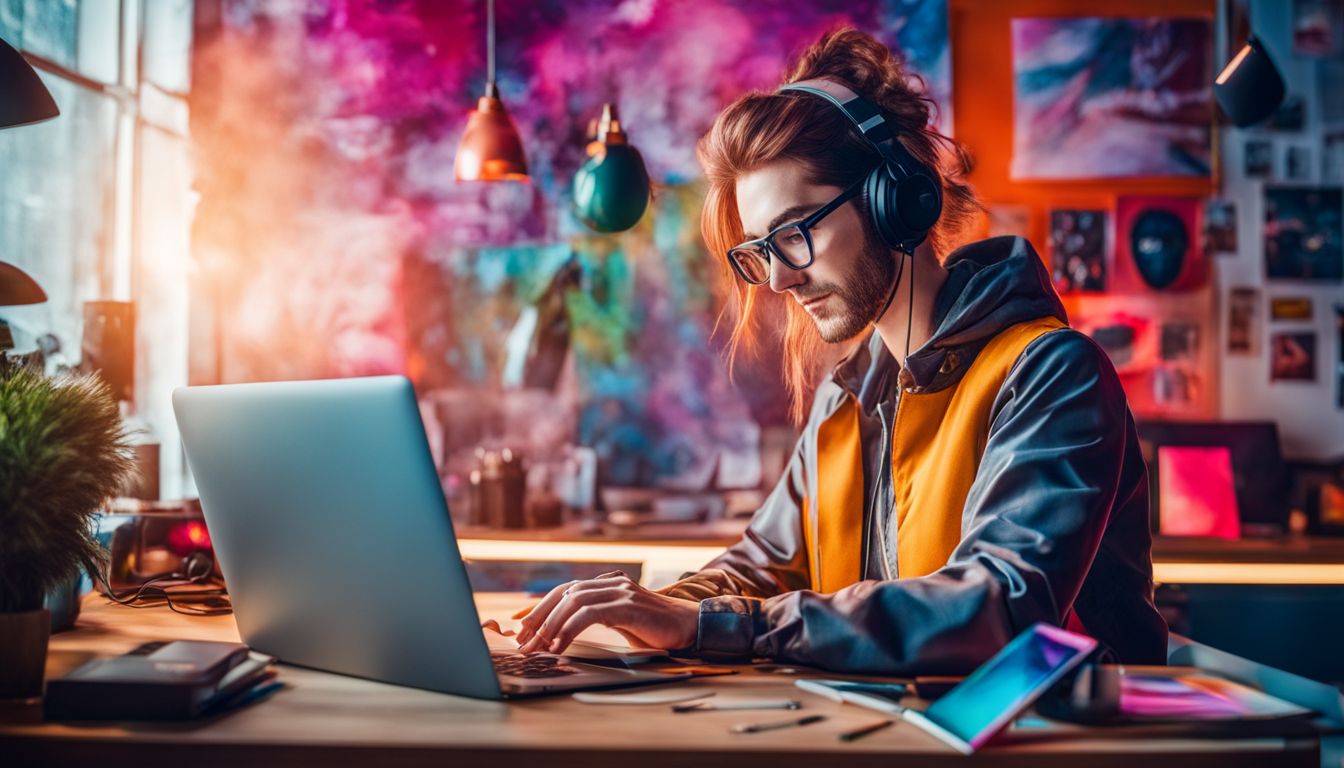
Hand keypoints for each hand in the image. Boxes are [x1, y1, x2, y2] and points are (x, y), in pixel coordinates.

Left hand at [515, 571, 698, 654]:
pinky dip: (568, 629)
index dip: (540, 606)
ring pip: (572, 601)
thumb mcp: (622, 622)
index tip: (521, 626)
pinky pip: (589, 614)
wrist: (691, 627)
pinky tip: (558, 646)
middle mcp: (611, 583)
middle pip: (563, 593)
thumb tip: (566, 631)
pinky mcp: (627, 604)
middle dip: (539, 618)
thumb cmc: (657, 630)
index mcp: (608, 585)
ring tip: (536, 647)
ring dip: (549, 626)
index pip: (565, 590)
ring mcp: (620, 591)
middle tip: (522, 641)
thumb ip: (599, 617)